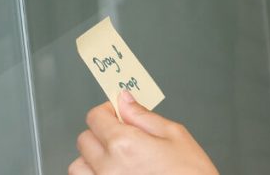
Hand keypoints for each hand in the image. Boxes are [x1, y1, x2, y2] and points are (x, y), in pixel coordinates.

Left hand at [68, 91, 218, 174]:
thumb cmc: (190, 173)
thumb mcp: (175, 135)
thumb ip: (144, 116)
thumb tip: (125, 100)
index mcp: (125, 145)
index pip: (95, 118)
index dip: (106, 110)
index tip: (116, 112)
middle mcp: (107, 167)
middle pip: (84, 140)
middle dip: (100, 132)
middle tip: (122, 135)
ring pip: (79, 166)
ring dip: (92, 159)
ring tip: (116, 159)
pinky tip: (115, 173)